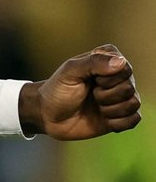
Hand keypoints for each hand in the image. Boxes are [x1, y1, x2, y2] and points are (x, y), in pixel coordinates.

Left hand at [20, 44, 140, 139]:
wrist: (47, 115)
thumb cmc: (57, 90)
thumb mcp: (70, 71)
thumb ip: (93, 62)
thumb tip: (121, 62)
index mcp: (110, 59)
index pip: (125, 69)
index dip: (105, 79)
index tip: (89, 80)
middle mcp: (120, 76)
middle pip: (129, 88)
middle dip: (104, 95)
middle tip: (89, 94)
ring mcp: (121, 96)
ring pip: (133, 104)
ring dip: (109, 109)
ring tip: (95, 106)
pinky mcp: (121, 116)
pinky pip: (134, 120)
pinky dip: (116, 122)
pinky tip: (103, 119)